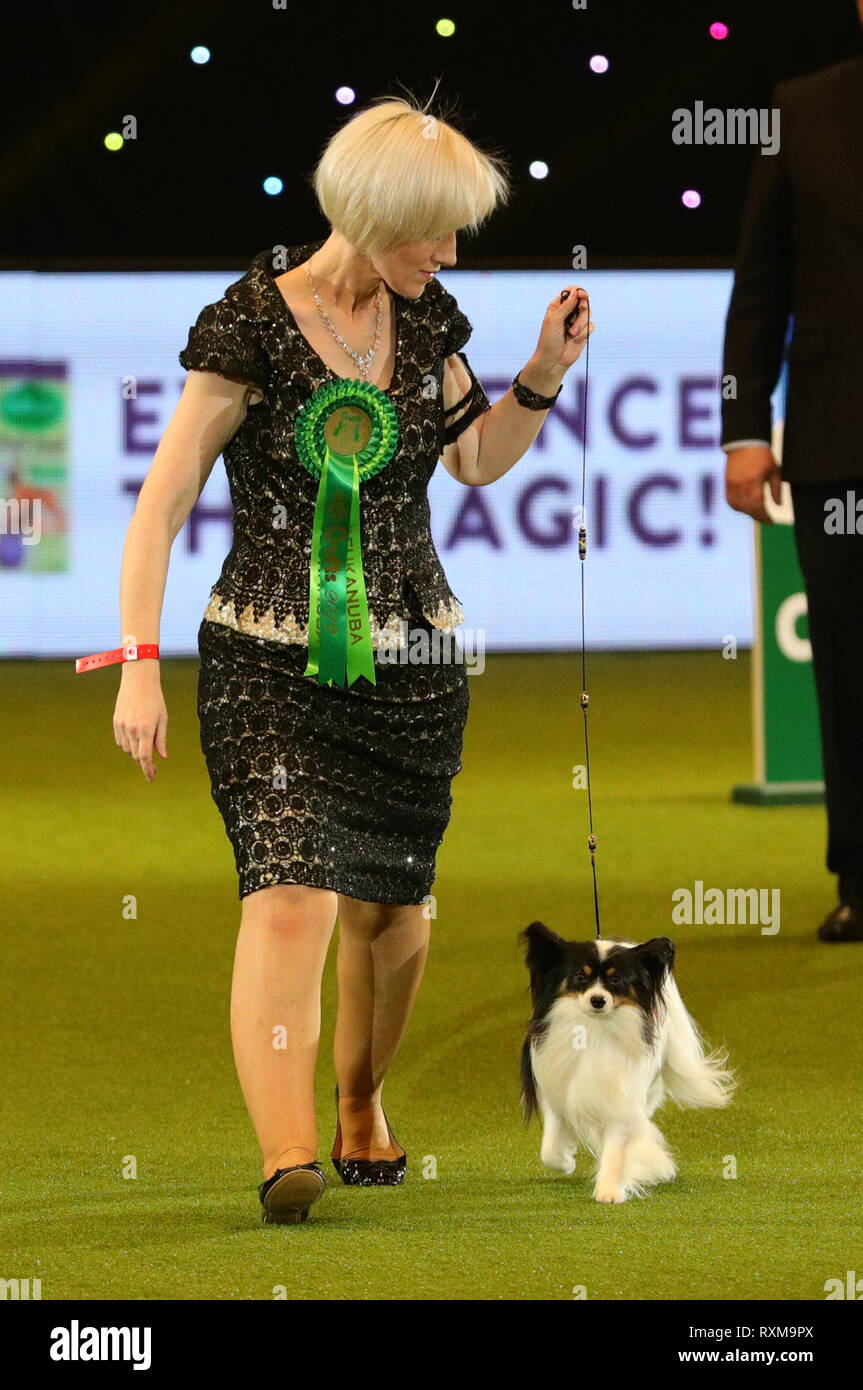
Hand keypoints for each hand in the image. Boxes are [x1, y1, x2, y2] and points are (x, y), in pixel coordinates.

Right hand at [113, 663, 167, 781]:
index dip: (148, 770)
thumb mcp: (162, 718)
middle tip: (153, 766)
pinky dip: (127, 744)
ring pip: (127, 749)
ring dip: (136, 752)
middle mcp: (131, 729)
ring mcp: (121, 726)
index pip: (145, 757)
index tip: (152, 778)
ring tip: (145, 746)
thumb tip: (162, 756)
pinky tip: (134, 739)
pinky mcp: (116, 721)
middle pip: (136, 755)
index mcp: (145, 729)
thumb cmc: (155, 698)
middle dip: (144, 762)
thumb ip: (161, 739)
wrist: (138, 680)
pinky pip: (120, 740)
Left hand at [531, 286, 594, 375]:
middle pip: (583, 300)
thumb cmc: (549, 341)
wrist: (553, 361)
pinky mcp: (583, 332)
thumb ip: (566, 305)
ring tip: (571, 333)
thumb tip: (577, 292)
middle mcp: (568, 312)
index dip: (578, 291)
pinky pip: (591, 326)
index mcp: (557, 306)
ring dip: (581, 322)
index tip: (581, 295)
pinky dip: (584, 332)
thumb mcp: (555, 320)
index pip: (571, 291)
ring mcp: (577, 322)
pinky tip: (576, 339)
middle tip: (581, 309)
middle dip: (583, 306)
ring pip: (588, 313)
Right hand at [725, 445, 781, 523]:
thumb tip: (778, 505)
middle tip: (766, 519)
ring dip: (747, 512)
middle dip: (758, 516)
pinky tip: (744, 507)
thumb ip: (776, 489)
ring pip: (738, 507)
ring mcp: (732, 485)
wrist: (744, 443)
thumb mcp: (774, 471)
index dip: (765, 516)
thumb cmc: (762, 455)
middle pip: (748, 509)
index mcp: (754, 482)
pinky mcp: (727, 483)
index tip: (772, 522)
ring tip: (756, 512)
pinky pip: (730, 501)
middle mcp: (741, 486)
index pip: (759, 506)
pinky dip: (737, 507)